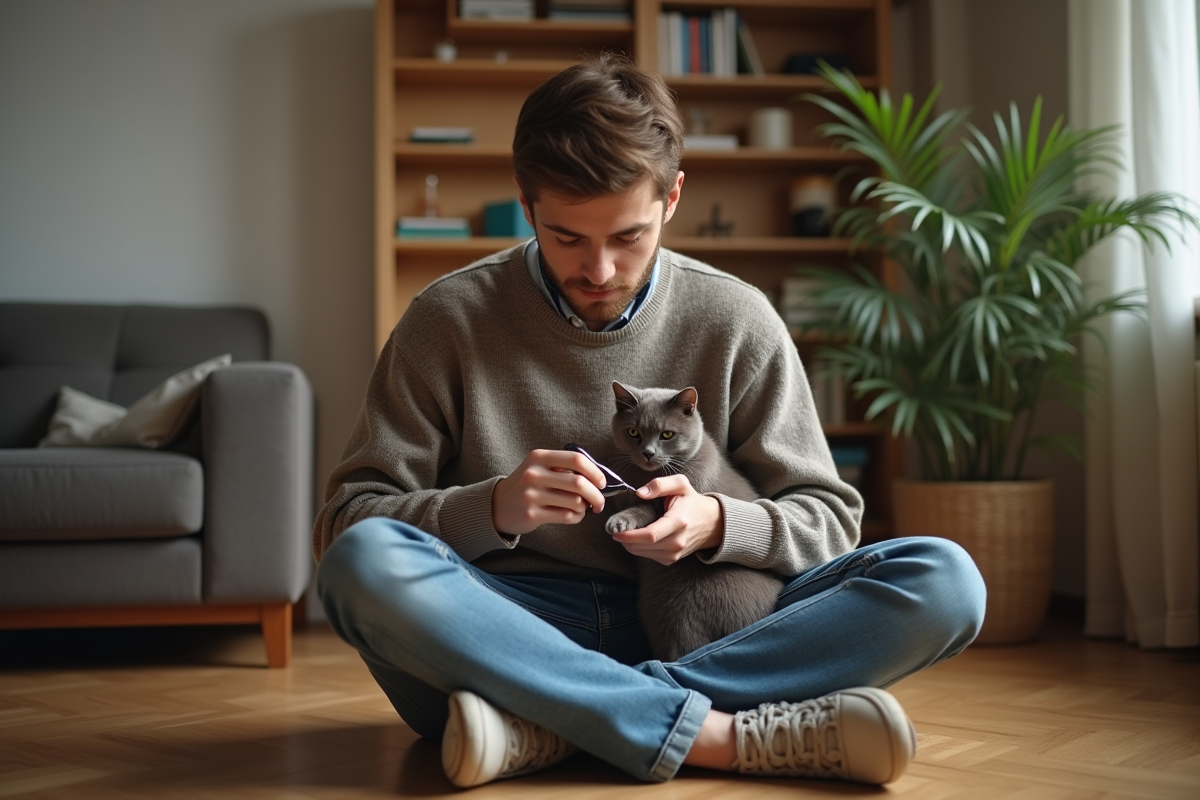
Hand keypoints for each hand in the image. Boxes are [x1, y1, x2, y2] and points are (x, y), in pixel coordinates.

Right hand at [492, 449, 607, 534]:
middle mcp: (534, 474)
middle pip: (579, 483)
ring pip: (575, 502)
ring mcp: (531, 495)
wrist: (499, 505)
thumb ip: (564, 468)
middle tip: (599, 502)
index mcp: (539, 457)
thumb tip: (598, 479)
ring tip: (582, 508)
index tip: (601, 483)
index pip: (576, 459)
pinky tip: (574, 515)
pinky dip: (576, 517)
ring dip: (585, 508)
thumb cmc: (528, 485)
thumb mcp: (540, 467)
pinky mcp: (532, 514)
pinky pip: (566, 516)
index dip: (595, 472)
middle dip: (596, 495)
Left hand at [609, 475, 723, 564]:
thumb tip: (640, 493)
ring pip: (644, 554)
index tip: (616, 531)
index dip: (630, 535)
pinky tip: (641, 538)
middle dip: (626, 540)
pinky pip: (650, 557)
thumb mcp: (680, 484)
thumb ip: (660, 484)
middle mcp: (678, 541)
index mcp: (678, 522)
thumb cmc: (693, 502)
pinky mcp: (672, 559)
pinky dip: (641, 549)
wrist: (712, 523)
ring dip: (631, 545)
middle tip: (617, 530)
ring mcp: (676, 553)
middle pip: (644, 547)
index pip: (650, 535)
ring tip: (628, 533)